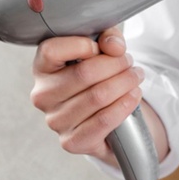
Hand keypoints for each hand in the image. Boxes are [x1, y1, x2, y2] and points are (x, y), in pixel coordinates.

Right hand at [30, 26, 144, 164]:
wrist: (106, 117)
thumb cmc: (99, 78)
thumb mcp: (103, 49)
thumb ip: (108, 38)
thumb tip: (114, 47)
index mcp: (42, 69)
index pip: (52, 50)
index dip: (83, 44)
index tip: (104, 46)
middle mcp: (43, 95)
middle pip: (84, 73)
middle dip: (116, 65)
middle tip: (130, 63)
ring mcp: (55, 121)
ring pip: (97, 97)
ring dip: (125, 84)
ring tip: (136, 77)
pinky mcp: (72, 141)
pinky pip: (103, 121)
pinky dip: (124, 106)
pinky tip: (134, 96)